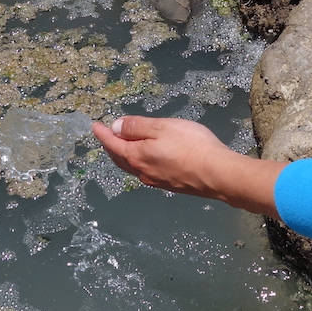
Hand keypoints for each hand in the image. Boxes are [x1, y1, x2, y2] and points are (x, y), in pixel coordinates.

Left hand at [90, 115, 283, 216]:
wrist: (217, 174)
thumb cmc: (190, 145)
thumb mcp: (162, 127)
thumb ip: (138, 126)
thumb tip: (116, 127)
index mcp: (137, 155)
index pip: (112, 143)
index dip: (102, 133)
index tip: (94, 125)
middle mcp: (142, 171)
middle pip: (119, 158)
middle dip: (110, 146)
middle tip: (106, 135)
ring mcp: (155, 180)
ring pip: (132, 166)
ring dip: (123, 155)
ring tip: (122, 145)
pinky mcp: (169, 184)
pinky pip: (144, 171)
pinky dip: (137, 161)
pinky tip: (145, 158)